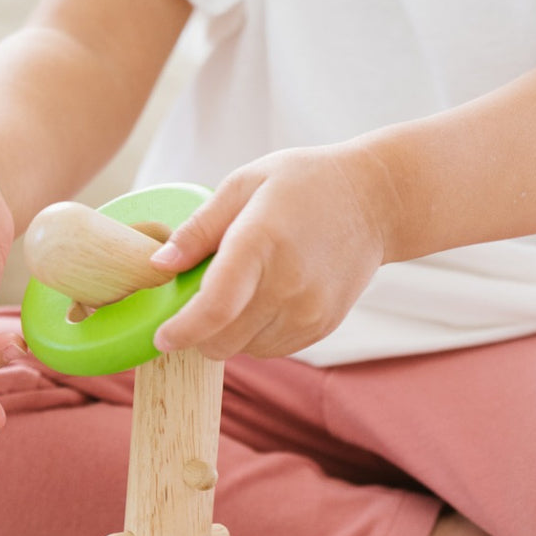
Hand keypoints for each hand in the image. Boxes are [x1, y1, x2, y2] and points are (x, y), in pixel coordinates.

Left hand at [150, 144, 387, 359]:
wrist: (375, 201)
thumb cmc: (304, 185)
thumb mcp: (244, 185)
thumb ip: (198, 228)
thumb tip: (160, 265)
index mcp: (261, 243)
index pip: (214, 308)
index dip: (181, 331)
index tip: (162, 337)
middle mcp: (288, 285)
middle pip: (222, 341)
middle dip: (198, 333)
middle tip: (198, 303)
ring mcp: (309, 311)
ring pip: (244, 349)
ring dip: (229, 331)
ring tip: (243, 289)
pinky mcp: (321, 327)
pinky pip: (270, 348)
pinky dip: (256, 333)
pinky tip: (267, 296)